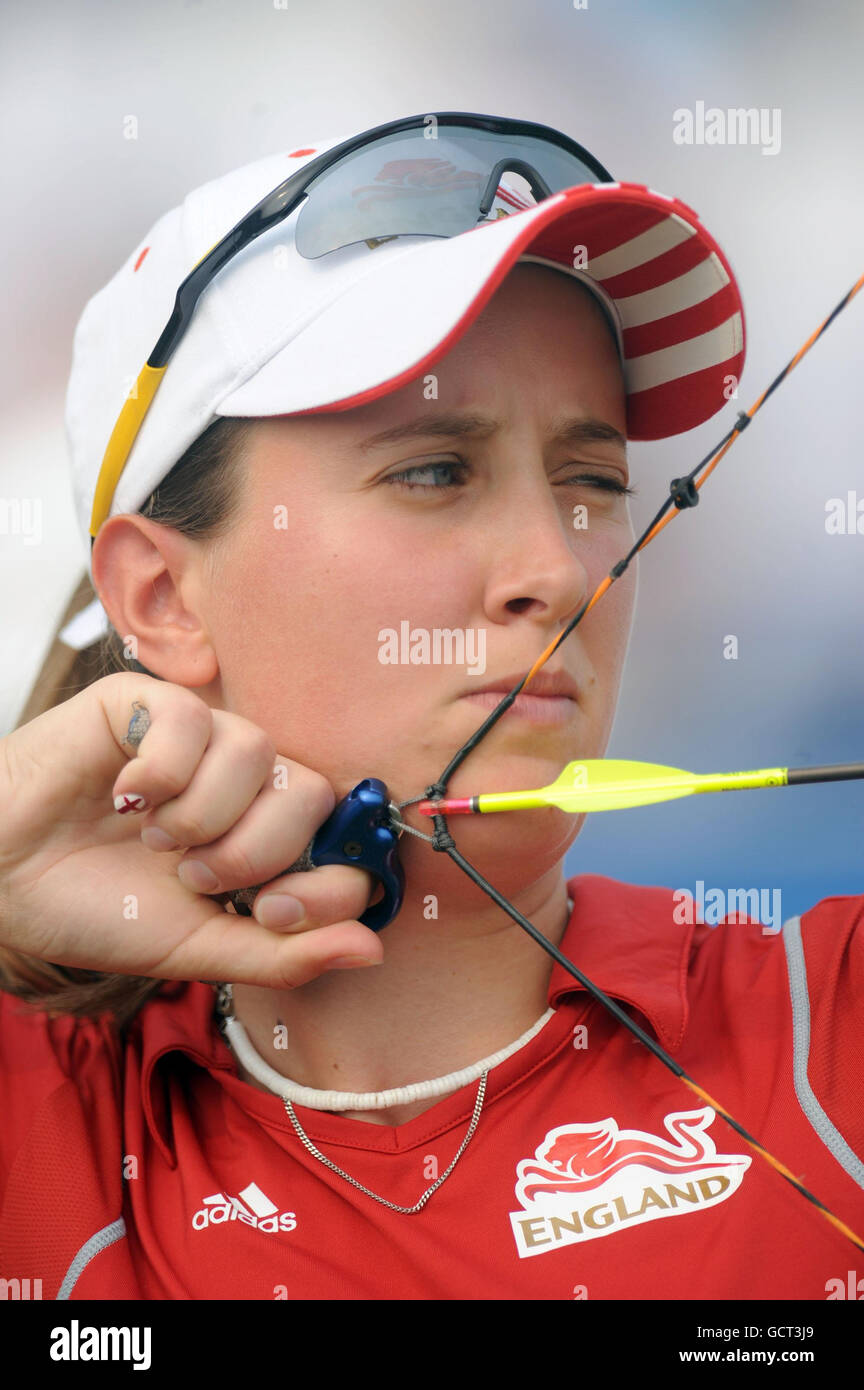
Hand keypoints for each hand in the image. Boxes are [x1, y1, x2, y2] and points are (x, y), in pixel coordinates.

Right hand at [0, 673, 382, 985]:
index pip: (345, 840)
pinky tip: (124, 798)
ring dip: (202, 815)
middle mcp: (242, 783)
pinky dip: (160, 775)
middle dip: (255, 851)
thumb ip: (284, 953)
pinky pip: (193, 722)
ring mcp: (199, 739)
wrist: (2, 883)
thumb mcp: (198, 950)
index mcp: (264, 839)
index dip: (328, 878)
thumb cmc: (98, 911)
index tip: (269, 911)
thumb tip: (373, 948)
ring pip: (257, 752)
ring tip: (152, 838)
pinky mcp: (147, 704)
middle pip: (311, 791)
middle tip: (193, 875)